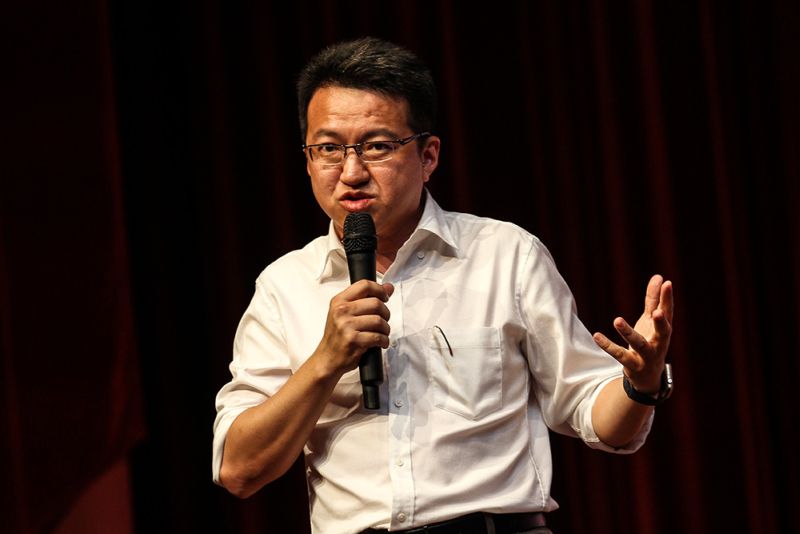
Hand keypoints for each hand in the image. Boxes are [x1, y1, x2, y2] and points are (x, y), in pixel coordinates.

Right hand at [314, 280, 393, 376]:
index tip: (385, 298)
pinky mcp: (353, 340)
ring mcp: (346, 326)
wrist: (327, 358)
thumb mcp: (346, 313)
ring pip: (379, 321)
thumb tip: (389, 288)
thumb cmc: (337, 336)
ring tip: (381, 333)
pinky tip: (380, 342)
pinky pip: (378, 336)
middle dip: (385, 313)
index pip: (365, 285)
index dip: (379, 290)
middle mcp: (341, 311)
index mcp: (339, 301)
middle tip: (383, 320)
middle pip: (376, 303)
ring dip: (385, 329)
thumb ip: (366, 299)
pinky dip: (384, 341)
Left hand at [593, 274, 672, 392]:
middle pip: (663, 333)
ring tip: (617, 320)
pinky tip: (596, 335)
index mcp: (664, 330)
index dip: (668, 298)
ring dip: (629, 333)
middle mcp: (659, 343)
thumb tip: (659, 277)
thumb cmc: (651, 343)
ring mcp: (647, 356)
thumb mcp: (651, 322)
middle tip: (657, 312)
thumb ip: (654, 301)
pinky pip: (619, 355)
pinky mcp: (633, 365)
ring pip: (639, 345)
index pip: (668, 312)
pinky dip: (608, 346)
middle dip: (660, 322)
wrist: (648, 378)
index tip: (667, 283)